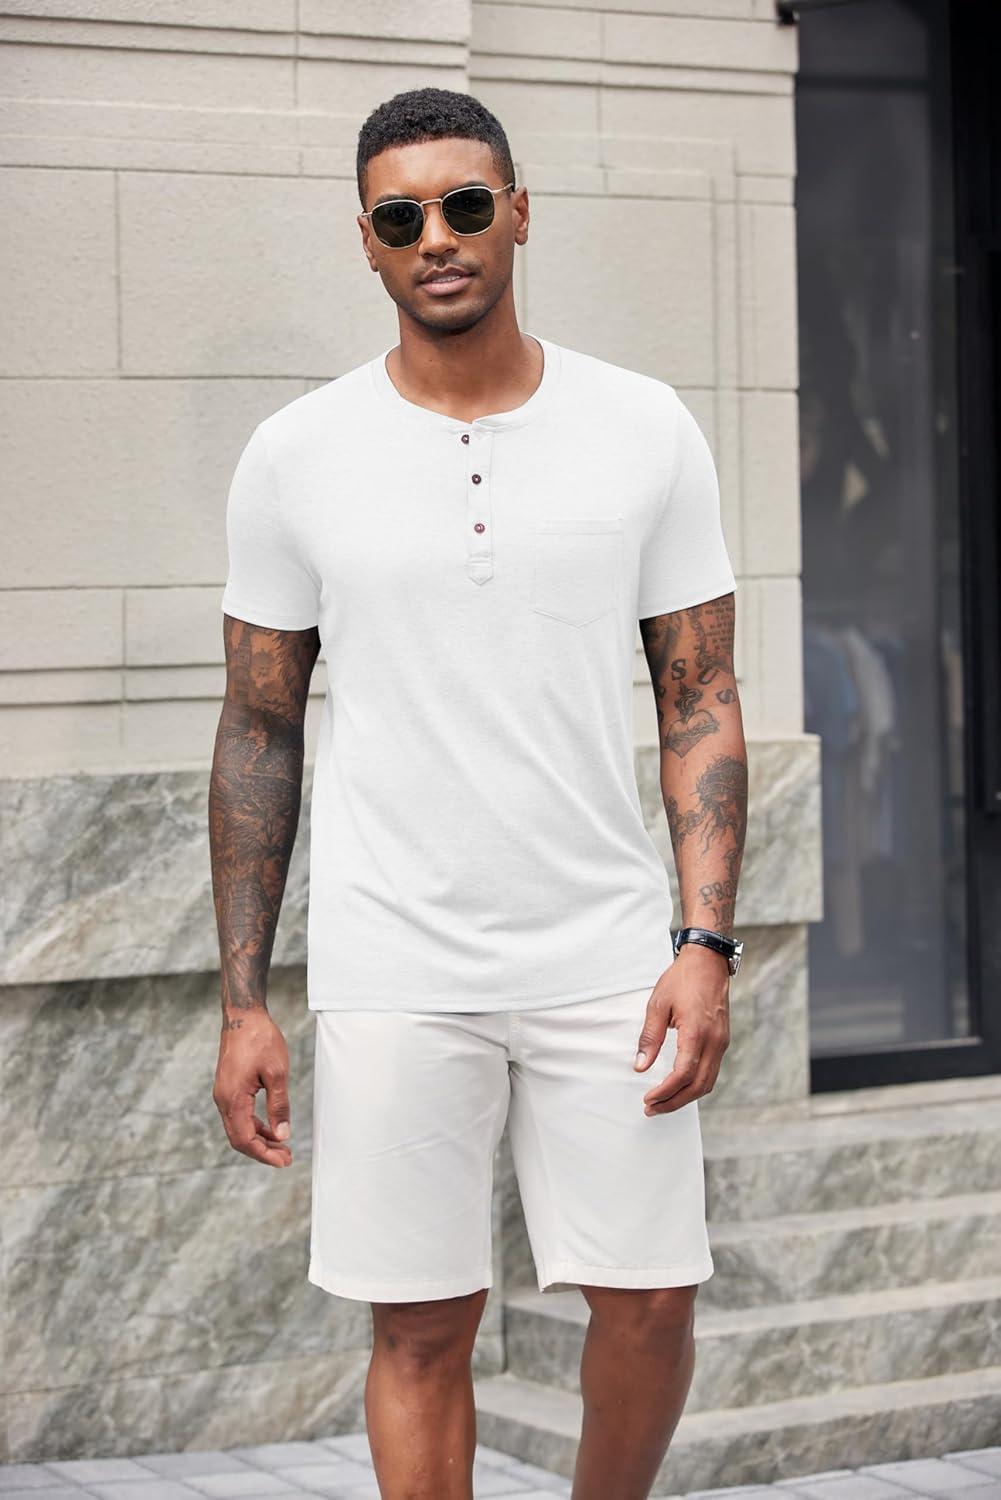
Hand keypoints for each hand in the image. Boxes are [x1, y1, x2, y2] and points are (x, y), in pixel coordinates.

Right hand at [213, 1008, 292, 1166]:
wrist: (244, 1016)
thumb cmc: (261, 1039)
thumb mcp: (277, 1073)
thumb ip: (279, 1106)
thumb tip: (283, 1134)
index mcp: (232, 1098)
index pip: (245, 1139)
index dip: (264, 1154)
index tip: (284, 1161)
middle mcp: (223, 1099)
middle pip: (239, 1138)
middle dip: (262, 1151)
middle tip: (286, 1158)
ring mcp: (223, 1093)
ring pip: (238, 1128)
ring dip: (259, 1139)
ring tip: (282, 1147)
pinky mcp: (228, 1087)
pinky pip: (239, 1115)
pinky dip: (254, 1125)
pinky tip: (271, 1128)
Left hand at [633, 946, 730, 1114]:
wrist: (708, 962)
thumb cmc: (682, 979)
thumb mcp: (658, 1004)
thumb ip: (649, 1038)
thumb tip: (640, 1066)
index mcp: (697, 1032)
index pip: (683, 1074)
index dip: (665, 1092)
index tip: (649, 1099)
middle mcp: (714, 1042)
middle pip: (698, 1086)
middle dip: (674, 1102)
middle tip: (652, 1109)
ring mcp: (721, 1042)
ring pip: (708, 1082)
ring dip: (686, 1097)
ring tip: (663, 1102)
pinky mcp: (722, 1041)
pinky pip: (712, 1071)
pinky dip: (695, 1084)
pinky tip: (680, 1086)